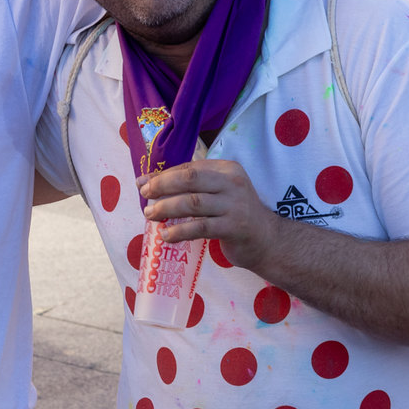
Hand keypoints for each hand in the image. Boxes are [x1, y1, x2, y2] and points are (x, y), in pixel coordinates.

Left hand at [139, 160, 282, 270]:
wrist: (266, 240)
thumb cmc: (234, 214)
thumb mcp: (217, 193)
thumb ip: (189, 187)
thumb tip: (146, 182)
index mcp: (227, 169)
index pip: (190, 168)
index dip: (163, 175)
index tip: (142, 183)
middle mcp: (232, 183)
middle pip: (190, 179)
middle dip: (162, 186)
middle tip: (144, 196)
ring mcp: (235, 205)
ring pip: (193, 203)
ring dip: (167, 208)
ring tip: (150, 215)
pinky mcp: (234, 227)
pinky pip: (200, 227)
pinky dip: (180, 231)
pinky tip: (166, 236)